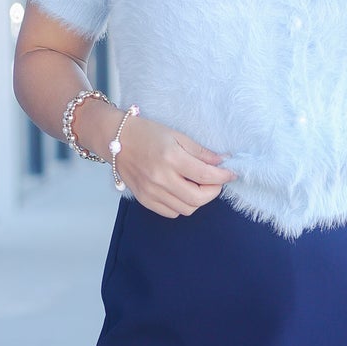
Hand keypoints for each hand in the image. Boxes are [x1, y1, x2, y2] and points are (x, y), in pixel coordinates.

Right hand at [111, 110, 237, 217]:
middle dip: (213, 191)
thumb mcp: (176, 135)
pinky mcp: (145, 200)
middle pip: (198, 198)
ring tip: (198, 186)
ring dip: (198, 199)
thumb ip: (200, 152)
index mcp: (171, 158)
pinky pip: (171, 212)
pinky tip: (182, 192)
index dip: (223, 177)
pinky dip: (182, 205)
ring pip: (186, 208)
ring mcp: (151, 192)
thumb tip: (222, 162)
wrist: (116, 140)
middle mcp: (161, 178)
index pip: (205, 175)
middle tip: (215, 182)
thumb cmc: (146, 133)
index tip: (230, 174)